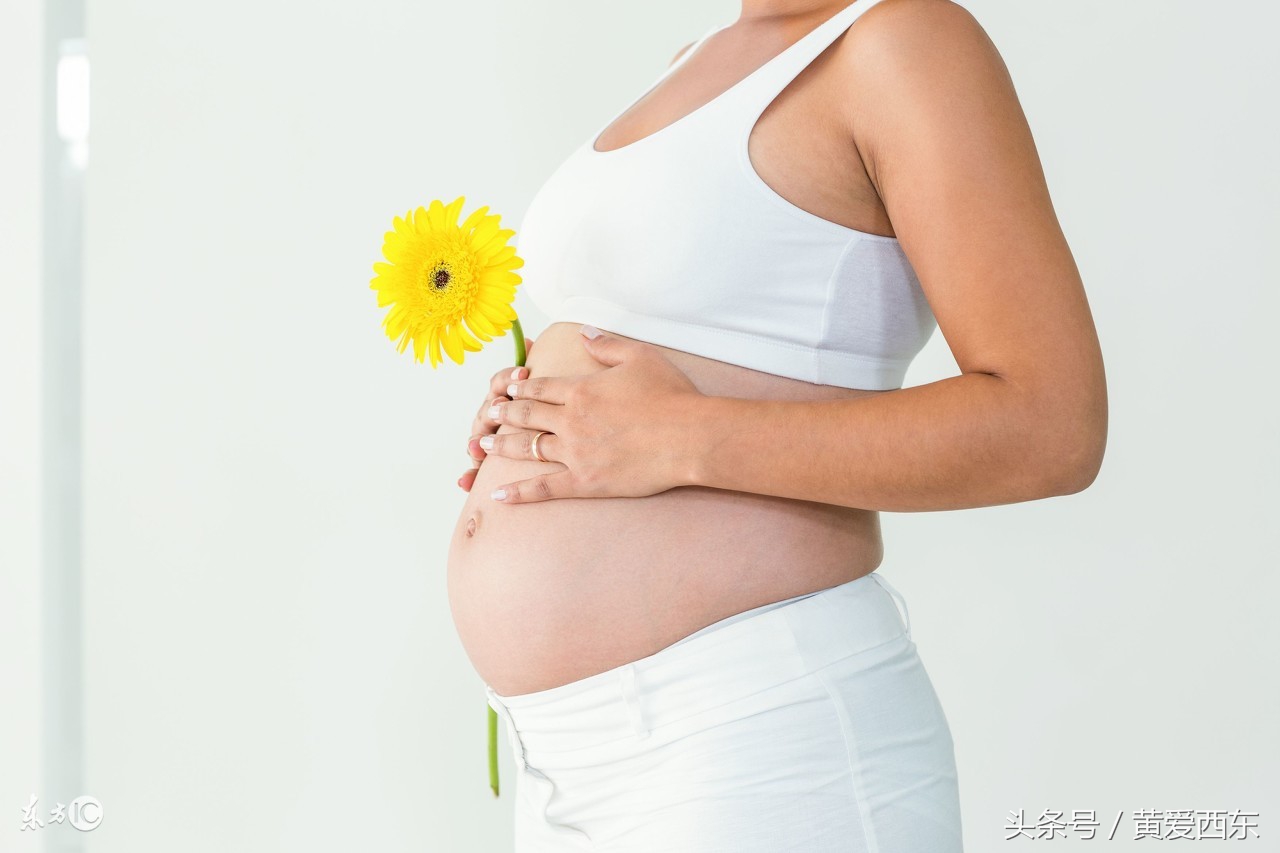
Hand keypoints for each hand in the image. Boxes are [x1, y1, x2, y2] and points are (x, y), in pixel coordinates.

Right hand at [458, 336, 534, 491]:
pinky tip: (464, 482)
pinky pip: (478, 468)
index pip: (502, 382)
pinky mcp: (491, 459)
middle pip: (488, 409)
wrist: (553, 441)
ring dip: (476, 442)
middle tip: (501, 408)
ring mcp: (492, 436)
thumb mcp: (546, 389)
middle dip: (492, 411)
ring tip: (477, 449)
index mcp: (510, 395)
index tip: (523, 372)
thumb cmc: (549, 411)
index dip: (508, 377)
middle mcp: (497, 414)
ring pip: (479, 436)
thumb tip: (530, 338)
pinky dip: (471, 475)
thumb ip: (534, 365)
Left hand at [482, 325, 704, 503]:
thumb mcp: (640, 357)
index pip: (540, 387)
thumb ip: (607, 344)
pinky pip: (545, 488)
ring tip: (482, 445)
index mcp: (581, 390)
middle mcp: (571, 420)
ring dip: (502, 445)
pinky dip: (519, 492)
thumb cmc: (672, 396)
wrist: (690, 436)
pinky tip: (498, 495)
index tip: (506, 388)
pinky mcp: (585, 481)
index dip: (520, 387)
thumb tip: (583, 333)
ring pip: (528, 448)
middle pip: (527, 415)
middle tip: (487, 414)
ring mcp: (575, 452)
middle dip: (504, 414)